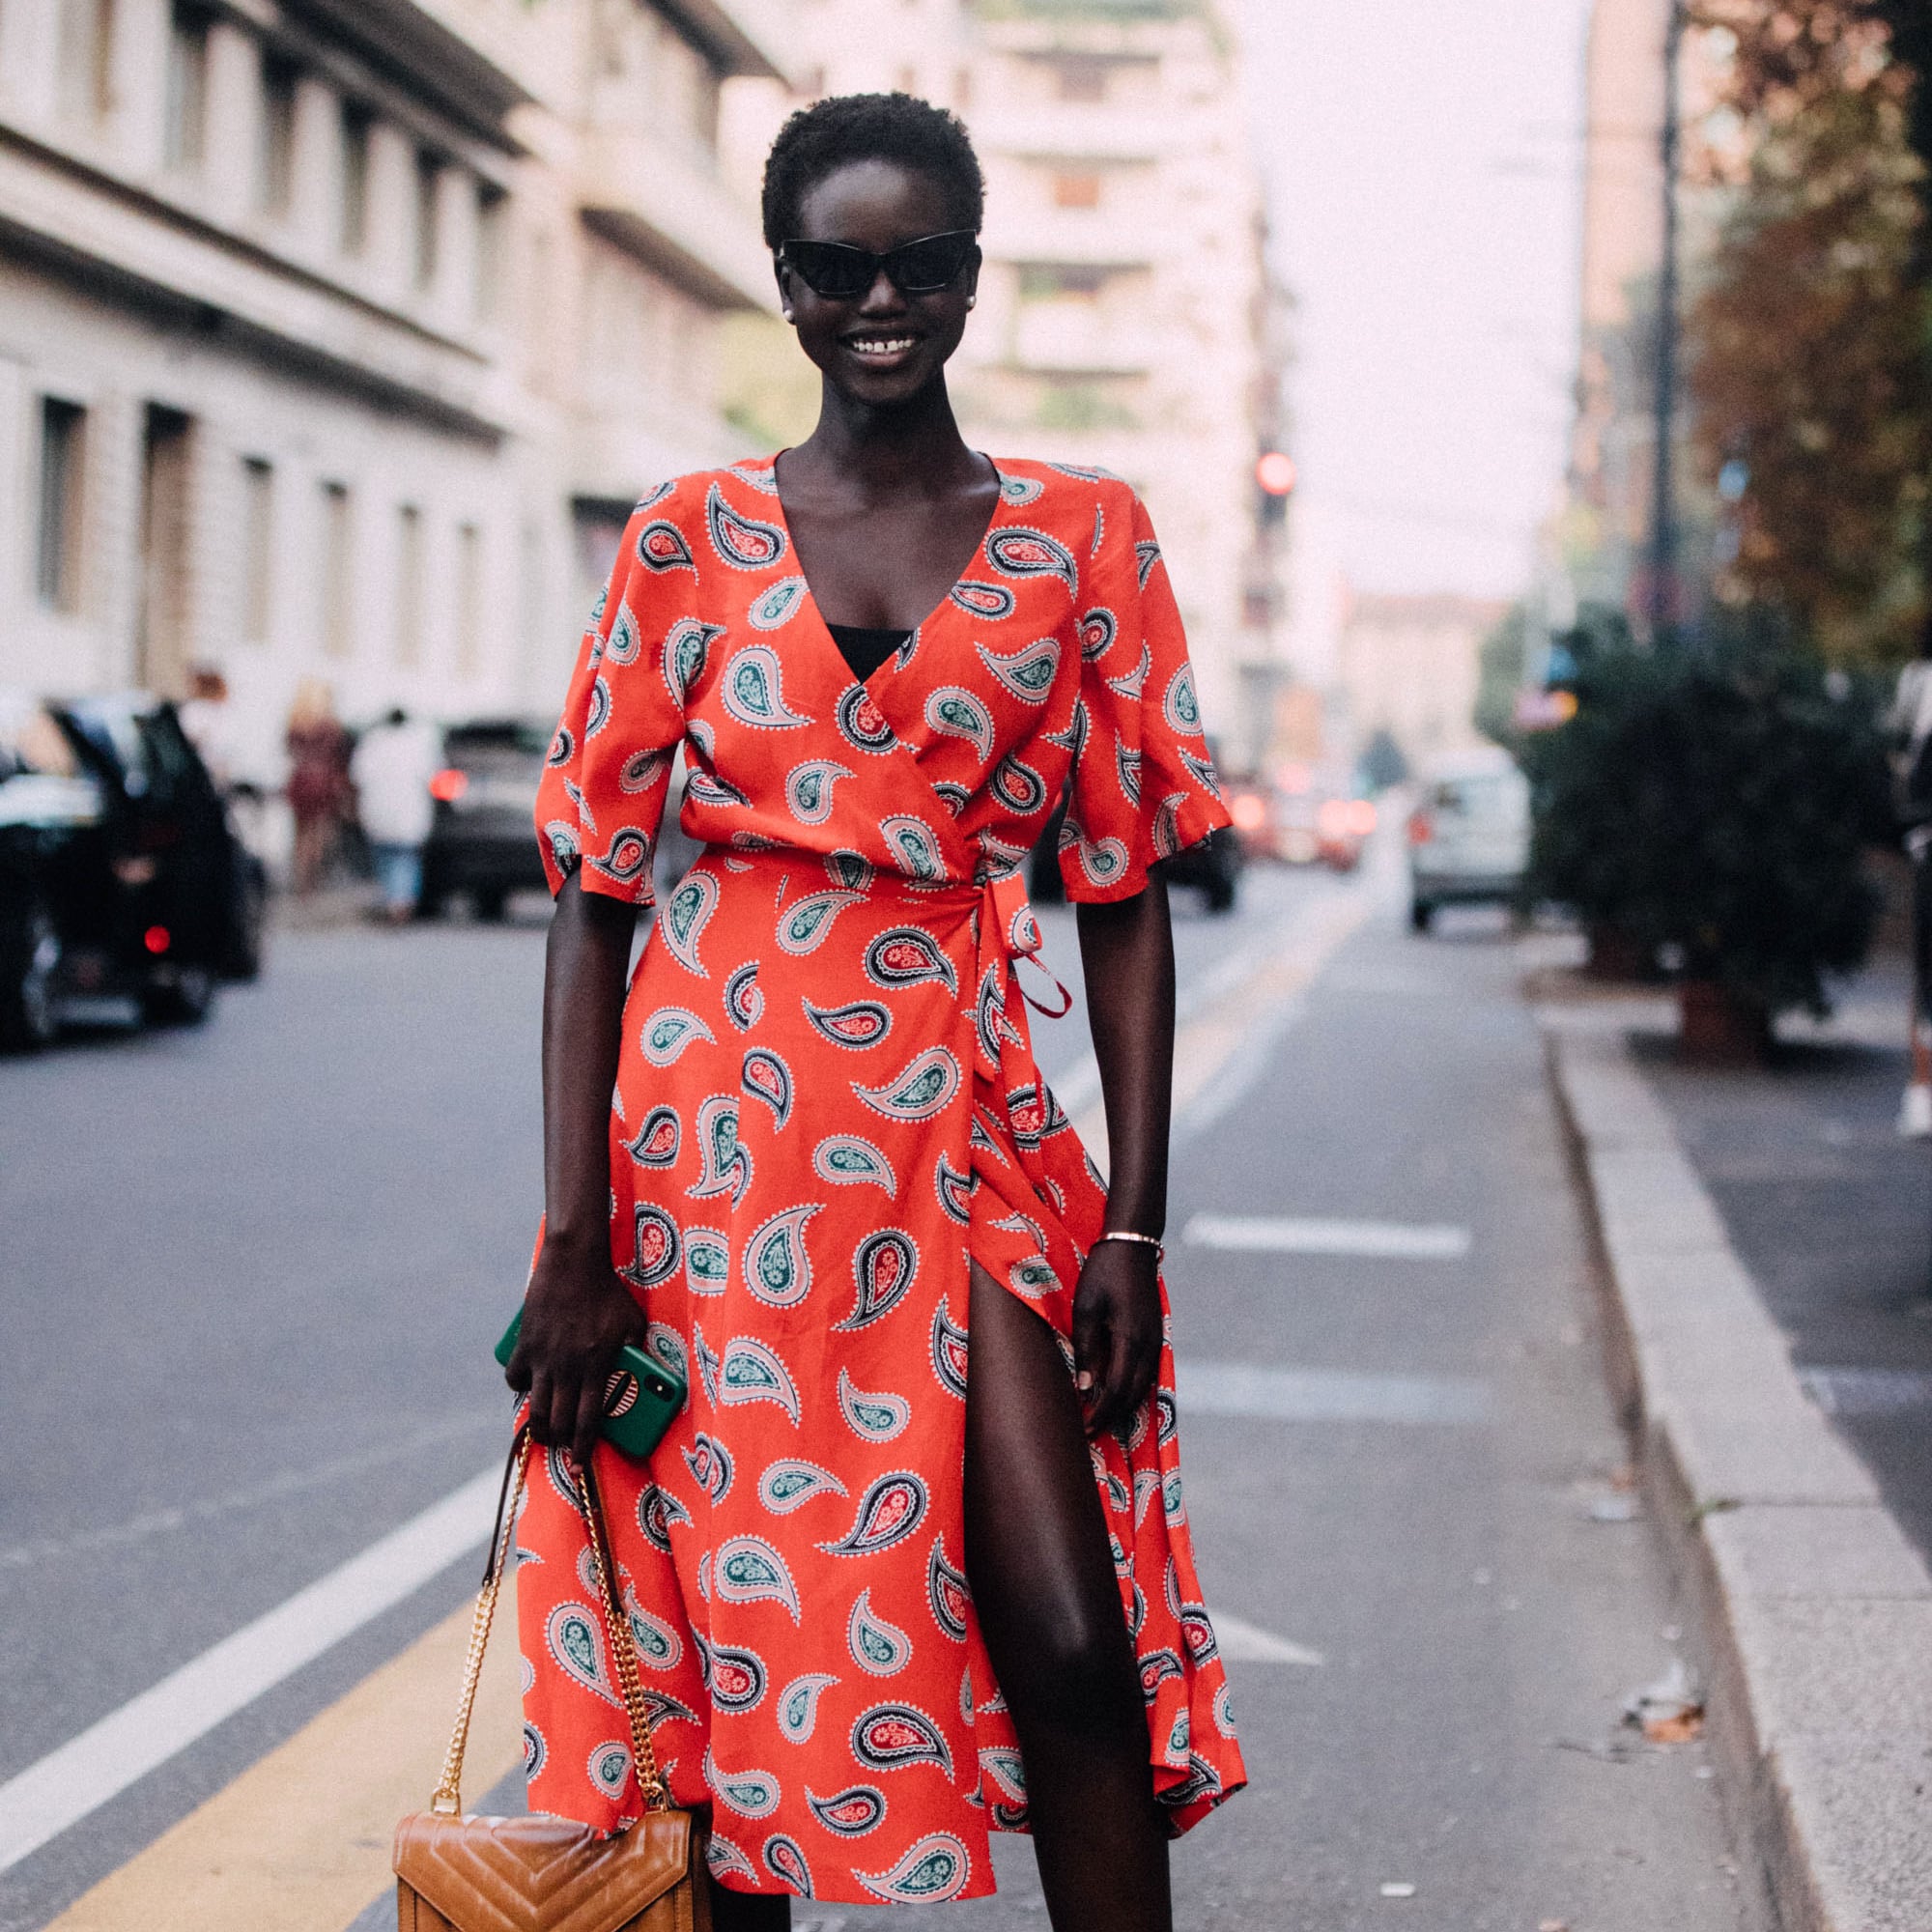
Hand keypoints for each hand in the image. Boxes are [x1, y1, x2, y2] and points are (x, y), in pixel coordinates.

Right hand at [505, 1232, 645, 1466]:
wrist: (574, 1263)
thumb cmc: (609, 1293)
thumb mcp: (633, 1323)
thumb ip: (638, 1352)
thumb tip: (646, 1375)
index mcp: (595, 1367)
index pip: (588, 1420)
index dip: (583, 1448)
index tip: (580, 1466)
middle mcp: (566, 1368)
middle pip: (557, 1421)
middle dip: (560, 1443)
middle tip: (563, 1450)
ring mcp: (542, 1358)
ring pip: (534, 1407)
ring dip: (539, 1426)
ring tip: (546, 1431)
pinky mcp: (525, 1345)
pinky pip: (515, 1378)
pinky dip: (520, 1388)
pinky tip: (530, 1388)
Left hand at [1071, 1237, 1162, 1438]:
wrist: (1132, 1245)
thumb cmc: (1103, 1273)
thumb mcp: (1086, 1308)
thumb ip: (1087, 1350)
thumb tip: (1086, 1390)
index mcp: (1131, 1339)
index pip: (1116, 1391)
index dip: (1101, 1415)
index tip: (1084, 1432)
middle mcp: (1149, 1346)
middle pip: (1132, 1396)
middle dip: (1111, 1418)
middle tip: (1089, 1435)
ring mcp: (1155, 1341)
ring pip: (1142, 1387)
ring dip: (1122, 1407)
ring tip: (1100, 1421)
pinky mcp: (1154, 1335)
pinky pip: (1146, 1374)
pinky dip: (1131, 1390)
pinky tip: (1116, 1395)